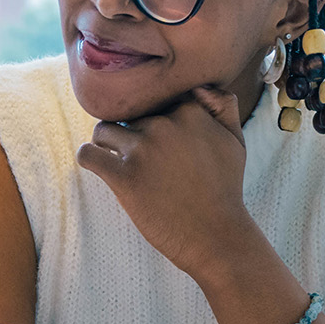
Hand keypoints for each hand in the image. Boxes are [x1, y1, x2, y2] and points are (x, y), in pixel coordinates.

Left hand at [75, 85, 258, 280]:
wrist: (216, 236)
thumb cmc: (225, 189)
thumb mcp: (236, 141)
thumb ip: (223, 106)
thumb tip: (202, 87)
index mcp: (189, 110)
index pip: (153, 98)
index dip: (152, 117)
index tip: (158, 139)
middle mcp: (164, 124)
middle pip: (127, 115)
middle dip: (132, 134)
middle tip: (146, 162)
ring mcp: (142, 149)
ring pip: (103, 131)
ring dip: (108, 145)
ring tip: (123, 165)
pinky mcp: (123, 176)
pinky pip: (87, 154)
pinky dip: (89, 158)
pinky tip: (100, 167)